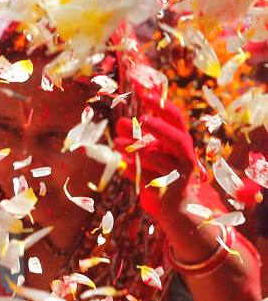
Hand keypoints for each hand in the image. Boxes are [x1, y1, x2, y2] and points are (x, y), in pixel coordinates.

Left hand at [115, 95, 200, 219]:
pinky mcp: (166, 191)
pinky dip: (133, 170)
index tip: (144, 93)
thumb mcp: (150, 151)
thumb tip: (120, 123)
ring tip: (116, 142)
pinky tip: (120, 166)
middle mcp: (184, 156)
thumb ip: (136, 137)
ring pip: (160, 160)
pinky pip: (148, 178)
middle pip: (177, 139)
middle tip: (142, 119)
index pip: (176, 119)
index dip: (162, 106)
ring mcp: (177, 174)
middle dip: (160, 128)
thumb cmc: (162, 172)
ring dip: (138, 149)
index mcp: (180, 142)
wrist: (175, 207)